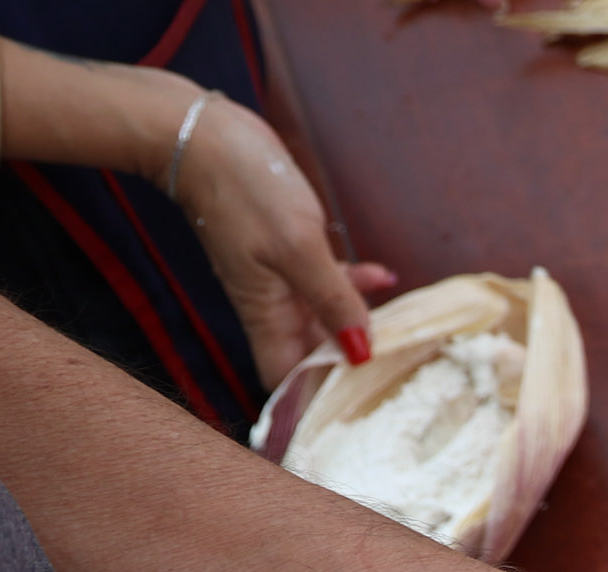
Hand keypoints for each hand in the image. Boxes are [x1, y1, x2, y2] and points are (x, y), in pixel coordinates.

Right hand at [166, 90, 396, 389]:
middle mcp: (271, 305)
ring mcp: (279, 278)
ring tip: (405, 324)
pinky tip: (385, 276)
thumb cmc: (244, 189)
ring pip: (324, 317)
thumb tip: (360, 353)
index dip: (315, 395)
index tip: (358, 401)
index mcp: (265, 314)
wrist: (202, 135)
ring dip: (360, 321)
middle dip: (351, 360)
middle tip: (403, 364)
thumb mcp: (299, 248)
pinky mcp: (288, 251)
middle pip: (312, 353)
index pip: (285, 378)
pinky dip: (353, 283)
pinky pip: (325, 281)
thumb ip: (333, 300)